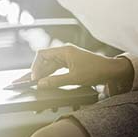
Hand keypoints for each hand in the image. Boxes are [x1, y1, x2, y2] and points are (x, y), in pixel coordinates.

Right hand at [17, 44, 133, 89]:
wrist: (111, 71)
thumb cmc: (96, 70)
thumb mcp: (74, 78)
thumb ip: (56, 81)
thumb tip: (41, 84)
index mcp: (65, 50)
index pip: (42, 54)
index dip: (35, 66)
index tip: (34, 78)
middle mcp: (65, 52)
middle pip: (44, 61)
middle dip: (36, 72)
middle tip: (26, 83)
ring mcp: (67, 58)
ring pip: (50, 66)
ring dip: (43, 76)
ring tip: (34, 85)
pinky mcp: (71, 64)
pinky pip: (56, 69)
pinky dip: (50, 76)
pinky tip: (45, 84)